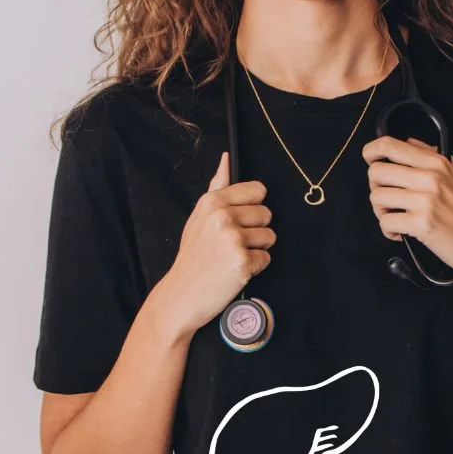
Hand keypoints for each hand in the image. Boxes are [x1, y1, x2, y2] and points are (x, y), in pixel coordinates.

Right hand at [152, 151, 274, 334]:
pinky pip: (266, 258)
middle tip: (232, 244)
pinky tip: (235, 270)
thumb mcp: (199, 217)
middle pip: (267, 214)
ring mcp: (233, 239)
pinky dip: (255, 267)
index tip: (240, 220)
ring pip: (270, 236)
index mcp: (213, 202)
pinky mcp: (243, 261)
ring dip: (257, 249)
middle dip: (255, 230)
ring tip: (233, 257)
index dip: (253, 207)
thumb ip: (217, 187)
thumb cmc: (193, 256)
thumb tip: (227, 159)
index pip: (258, 190)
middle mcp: (223, 216)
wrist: (182, 294)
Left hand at [362, 136, 452, 273]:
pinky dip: (389, 231)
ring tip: (396, 218)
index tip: (370, 159)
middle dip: (376, 187)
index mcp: (437, 163)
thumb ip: (434, 157)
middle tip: (388, 199)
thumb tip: (410, 142)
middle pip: (376, 172)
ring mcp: (425, 200)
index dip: (371, 151)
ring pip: (377, 197)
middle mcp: (429, 178)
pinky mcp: (420, 223)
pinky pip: (386, 223)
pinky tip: (402, 233)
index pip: (390, 145)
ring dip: (381, 211)